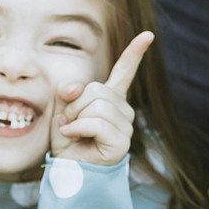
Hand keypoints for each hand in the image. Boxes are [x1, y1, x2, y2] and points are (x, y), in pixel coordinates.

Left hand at [51, 31, 152, 165]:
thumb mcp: (61, 111)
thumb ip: (67, 93)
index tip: (148, 35)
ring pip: (97, 104)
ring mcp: (125, 125)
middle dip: (74, 104)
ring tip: (72, 132)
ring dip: (75, 118)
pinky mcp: (121, 141)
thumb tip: (76, 87)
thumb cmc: (67, 143)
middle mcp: (123, 110)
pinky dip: (78, 128)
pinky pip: (96, 122)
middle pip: (97, 89)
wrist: (68, 173)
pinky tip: (74, 138)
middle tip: (69, 123)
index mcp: (111, 98)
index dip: (135, 52)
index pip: (124, 71)